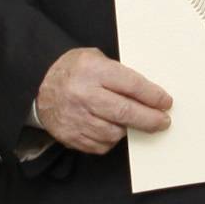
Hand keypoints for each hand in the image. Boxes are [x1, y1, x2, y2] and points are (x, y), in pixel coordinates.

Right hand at [35, 47, 172, 153]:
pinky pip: (101, 145)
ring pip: (115, 132)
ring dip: (129, 130)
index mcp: (92, 70)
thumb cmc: (74, 71)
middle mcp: (83, 94)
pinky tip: (111, 128)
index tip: (166, 102)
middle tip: (163, 122)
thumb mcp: (94, 59)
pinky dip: (110, 139)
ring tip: (132, 122)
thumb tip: (150, 94)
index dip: (153, 96)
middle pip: (125, 112)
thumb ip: (119, 74)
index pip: (131, 85)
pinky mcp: (71, 136)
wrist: (39, 87)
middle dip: (150, 119)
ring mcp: (76, 117)